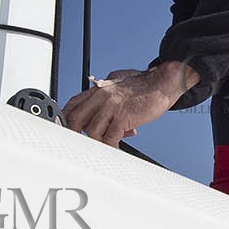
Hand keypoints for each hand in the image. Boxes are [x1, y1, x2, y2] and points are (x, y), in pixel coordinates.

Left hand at [62, 62, 198, 146]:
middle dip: (76, 133)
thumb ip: (104, 93)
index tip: (67, 129)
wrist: (162, 82)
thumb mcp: (116, 82)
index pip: (73, 104)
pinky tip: (118, 145)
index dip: (66, 119)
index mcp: (98, 89)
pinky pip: (110, 137)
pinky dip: (112, 145)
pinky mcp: (123, 116)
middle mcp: (101, 96)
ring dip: (99, 140)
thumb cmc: (142, 85)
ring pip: (91, 131)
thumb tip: (96, 105)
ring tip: (110, 141)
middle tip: (85, 141)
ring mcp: (111, 106)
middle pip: (76, 118)